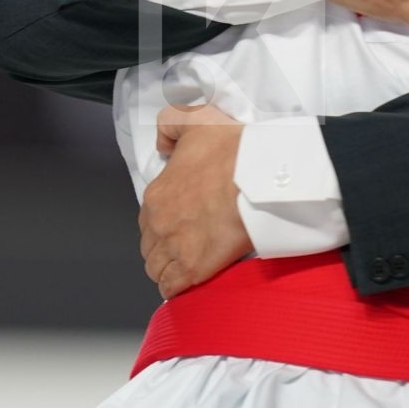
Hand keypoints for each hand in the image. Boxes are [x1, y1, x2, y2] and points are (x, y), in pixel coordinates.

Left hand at [139, 104, 252, 299]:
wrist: (261, 175)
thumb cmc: (233, 150)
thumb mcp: (195, 118)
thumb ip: (170, 125)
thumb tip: (162, 145)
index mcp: (157, 194)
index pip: (147, 220)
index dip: (162, 223)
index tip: (180, 223)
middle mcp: (159, 224)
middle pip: (151, 247)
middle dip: (163, 248)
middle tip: (185, 245)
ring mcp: (175, 248)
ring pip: (158, 270)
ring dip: (168, 269)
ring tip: (185, 267)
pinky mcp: (195, 269)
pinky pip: (173, 288)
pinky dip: (176, 288)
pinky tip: (186, 285)